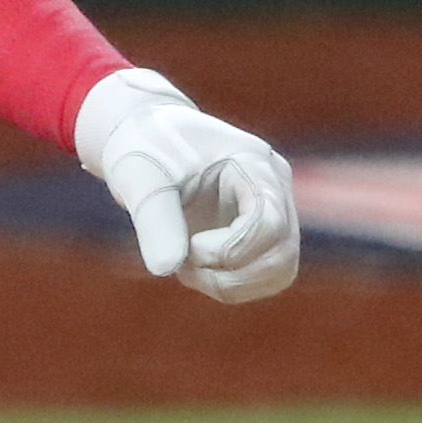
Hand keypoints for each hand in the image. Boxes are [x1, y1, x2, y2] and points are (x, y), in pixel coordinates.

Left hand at [76, 68, 299, 302]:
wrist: (147, 138)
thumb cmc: (145, 145)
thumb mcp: (140, 172)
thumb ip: (153, 217)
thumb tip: (165, 268)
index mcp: (255, 163)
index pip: (269, 223)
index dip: (230, 248)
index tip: (187, 247)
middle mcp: (275, 190)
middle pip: (282, 255)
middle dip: (229, 274)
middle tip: (180, 263)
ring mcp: (273, 215)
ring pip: (277, 273)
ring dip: (229, 284)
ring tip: (182, 265)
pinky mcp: (259, 237)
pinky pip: (261, 277)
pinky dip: (226, 284)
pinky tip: (190, 266)